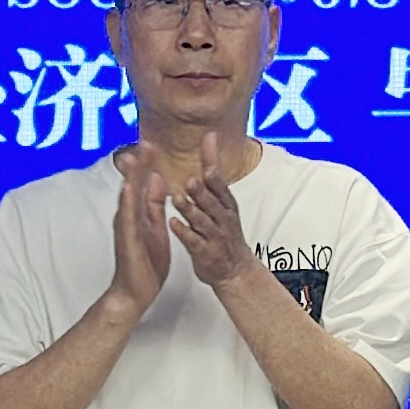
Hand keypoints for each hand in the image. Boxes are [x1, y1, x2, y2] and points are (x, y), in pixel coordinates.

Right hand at [106, 152, 171, 317]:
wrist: (136, 290)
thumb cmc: (146, 259)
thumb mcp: (155, 225)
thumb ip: (154, 203)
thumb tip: (156, 178)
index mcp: (138, 212)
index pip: (142, 183)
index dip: (147, 163)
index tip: (152, 142)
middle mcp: (129, 216)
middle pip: (133, 184)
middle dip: (139, 163)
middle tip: (144, 140)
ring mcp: (126, 227)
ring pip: (128, 198)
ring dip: (131, 177)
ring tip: (135, 157)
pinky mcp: (127, 240)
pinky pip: (127, 220)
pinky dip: (127, 203)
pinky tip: (128, 190)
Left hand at [167, 130, 264, 290]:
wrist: (236, 270)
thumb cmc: (224, 231)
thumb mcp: (223, 201)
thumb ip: (213, 172)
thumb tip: (209, 138)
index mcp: (226, 204)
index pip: (220, 185)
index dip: (214, 171)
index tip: (207, 159)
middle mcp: (223, 219)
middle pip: (212, 202)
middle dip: (202, 192)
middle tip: (192, 180)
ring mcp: (215, 236)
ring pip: (202, 221)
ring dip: (190, 210)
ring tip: (178, 199)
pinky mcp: (205, 252)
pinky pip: (194, 241)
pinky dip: (184, 232)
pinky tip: (173, 224)